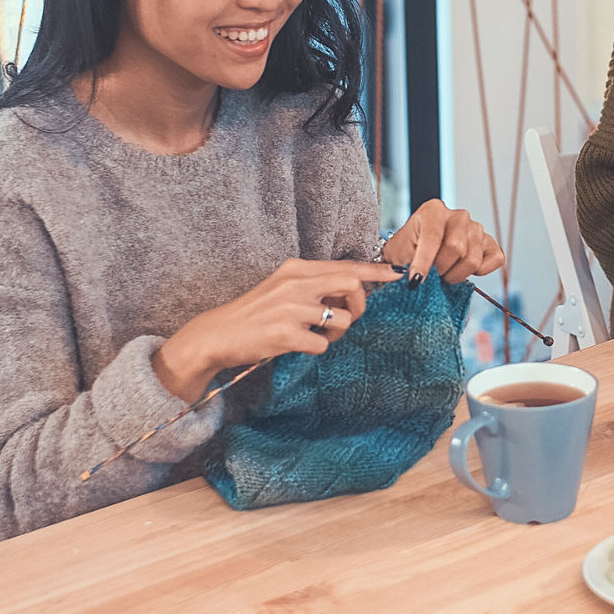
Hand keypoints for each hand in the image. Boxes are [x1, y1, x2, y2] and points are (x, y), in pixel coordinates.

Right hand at [155, 259, 402, 400]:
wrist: (217, 334)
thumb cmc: (256, 314)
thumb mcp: (283, 288)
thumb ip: (315, 286)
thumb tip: (352, 291)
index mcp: (297, 269)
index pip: (345, 265)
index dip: (375, 270)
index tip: (396, 274)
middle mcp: (296, 283)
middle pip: (352, 285)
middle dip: (359, 305)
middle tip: (346, 317)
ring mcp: (291, 308)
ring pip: (343, 319)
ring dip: (336, 333)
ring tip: (315, 335)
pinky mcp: (285, 334)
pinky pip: (323, 345)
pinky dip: (317, 348)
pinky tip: (298, 345)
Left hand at [384, 198, 504, 283]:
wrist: (418, 253)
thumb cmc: (408, 252)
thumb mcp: (397, 255)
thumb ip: (403, 266)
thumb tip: (415, 282)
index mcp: (433, 211)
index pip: (433, 237)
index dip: (424, 263)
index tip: (415, 282)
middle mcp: (459, 215)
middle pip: (456, 248)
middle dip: (441, 269)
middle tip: (432, 274)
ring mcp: (477, 228)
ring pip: (472, 259)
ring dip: (456, 274)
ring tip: (445, 272)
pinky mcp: (490, 243)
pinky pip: (495, 259)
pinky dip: (480, 272)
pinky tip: (463, 269)